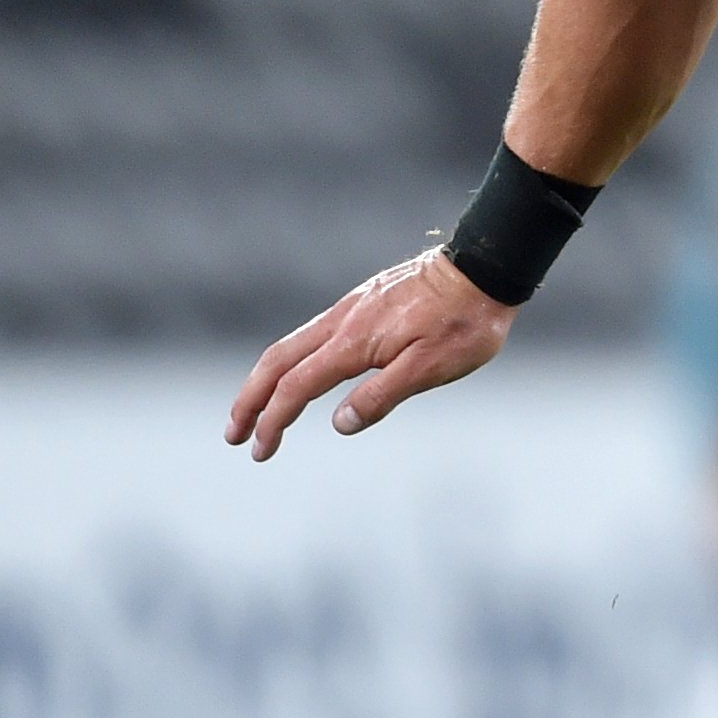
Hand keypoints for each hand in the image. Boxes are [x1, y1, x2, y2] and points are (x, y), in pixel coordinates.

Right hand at [226, 249, 516, 462]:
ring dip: (266, 379)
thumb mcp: (431, 368)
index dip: (273, 420)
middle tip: (233, 434)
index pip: (298, 386)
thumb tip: (339, 423)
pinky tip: (299, 373)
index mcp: (354, 341)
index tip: (259, 450)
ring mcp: (351, 309)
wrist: (484, 268)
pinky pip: (313, 334)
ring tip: (254, 409)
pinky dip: (291, 360)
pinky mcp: (364, 302)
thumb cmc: (466, 323)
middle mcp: (343, 321)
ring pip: (292, 345)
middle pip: (277, 361)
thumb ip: (382, 395)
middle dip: (250, 399)